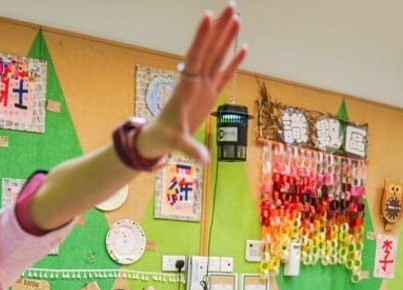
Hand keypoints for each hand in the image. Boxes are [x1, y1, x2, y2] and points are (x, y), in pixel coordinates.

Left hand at [137, 4, 245, 164]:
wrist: (159, 139)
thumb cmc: (165, 138)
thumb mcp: (177, 144)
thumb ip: (191, 150)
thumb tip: (203, 161)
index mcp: (186, 87)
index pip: (195, 57)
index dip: (201, 38)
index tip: (207, 17)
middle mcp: (195, 81)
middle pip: (209, 49)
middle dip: (219, 27)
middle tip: (231, 5)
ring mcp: (203, 86)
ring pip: (217, 56)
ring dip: (226, 37)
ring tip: (237, 17)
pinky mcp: (209, 94)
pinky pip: (224, 74)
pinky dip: (234, 62)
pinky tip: (243, 48)